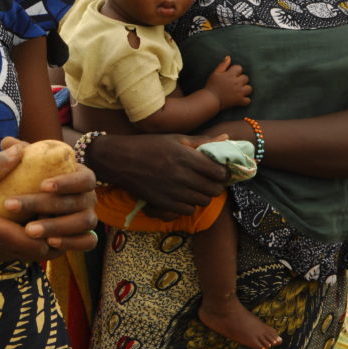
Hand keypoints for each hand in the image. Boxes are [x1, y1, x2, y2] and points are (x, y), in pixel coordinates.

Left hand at [0, 138, 97, 255]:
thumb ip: (19, 153)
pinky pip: (86, 242)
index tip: (43, 185)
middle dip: (47, 205)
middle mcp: (89, 198)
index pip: (85, 178)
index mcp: (81, 177)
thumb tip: (7, 143)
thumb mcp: (27, 167)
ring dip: (56, 226)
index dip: (68, 182)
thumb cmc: (33, 183)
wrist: (34, 212)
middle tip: (16, 207)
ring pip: (83, 223)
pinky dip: (71, 243)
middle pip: (78, 202)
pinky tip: (50, 243)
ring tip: (29, 230)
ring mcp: (89, 218)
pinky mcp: (87, 238)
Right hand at [0, 143, 70, 264]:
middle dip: (51, 232)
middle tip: (55, 208)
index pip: (37, 244)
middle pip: (38, 252)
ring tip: (41, 210)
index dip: (53, 230)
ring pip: (27, 253)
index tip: (56, 208)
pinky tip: (20, 216)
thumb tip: (20, 150)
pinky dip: (22, 237)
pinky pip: (13, 251)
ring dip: (37, 235)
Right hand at [89, 132, 227, 218]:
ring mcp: (173, 191)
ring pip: (203, 201)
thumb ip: (202, 141)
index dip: (223, 172)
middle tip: (209, 179)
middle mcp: (181, 175)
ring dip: (203, 195)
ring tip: (196, 186)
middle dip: (216, 185)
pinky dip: (190, 204)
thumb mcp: (175, 138)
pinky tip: (184, 195)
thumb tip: (228, 139)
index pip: (219, 172)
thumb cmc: (148, 145)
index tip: (219, 170)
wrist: (119, 160)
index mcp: (186, 156)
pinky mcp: (164, 202)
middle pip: (214, 189)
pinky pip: (188, 210)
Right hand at [204, 56, 251, 108]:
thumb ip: (223, 65)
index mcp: (231, 75)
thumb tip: (228, 57)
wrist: (210, 99)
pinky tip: (240, 98)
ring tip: (239, 90)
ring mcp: (239, 92)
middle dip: (241, 79)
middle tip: (234, 83)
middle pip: (246, 78)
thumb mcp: (215, 73)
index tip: (231, 74)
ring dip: (245, 89)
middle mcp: (237, 83)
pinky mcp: (239, 101)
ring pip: (249, 88)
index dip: (236, 71)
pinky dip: (245, 100)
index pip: (239, 68)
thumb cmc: (211, 85)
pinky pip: (248, 100)